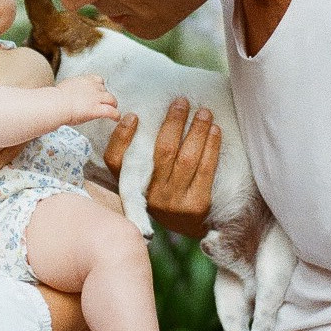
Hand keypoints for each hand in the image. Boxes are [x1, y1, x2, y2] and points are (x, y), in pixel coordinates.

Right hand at [55, 73, 120, 124]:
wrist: (57, 104)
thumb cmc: (56, 99)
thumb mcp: (65, 88)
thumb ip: (71, 89)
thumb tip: (69, 94)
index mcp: (83, 81)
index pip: (97, 80)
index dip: (100, 87)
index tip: (99, 91)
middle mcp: (92, 87)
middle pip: (105, 89)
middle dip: (106, 96)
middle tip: (105, 102)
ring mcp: (96, 98)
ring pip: (111, 99)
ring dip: (113, 104)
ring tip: (113, 109)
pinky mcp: (97, 109)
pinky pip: (111, 111)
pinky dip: (115, 115)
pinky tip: (116, 118)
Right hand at [104, 98, 219, 239]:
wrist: (191, 229)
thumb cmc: (167, 195)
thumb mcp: (148, 182)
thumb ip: (143, 159)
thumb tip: (145, 117)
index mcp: (133, 187)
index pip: (116, 161)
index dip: (121, 137)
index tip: (132, 115)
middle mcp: (152, 195)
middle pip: (162, 152)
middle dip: (173, 122)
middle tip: (182, 102)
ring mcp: (175, 202)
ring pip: (186, 158)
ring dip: (197, 130)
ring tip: (204, 112)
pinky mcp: (197, 204)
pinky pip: (206, 169)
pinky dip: (211, 146)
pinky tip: (215, 130)